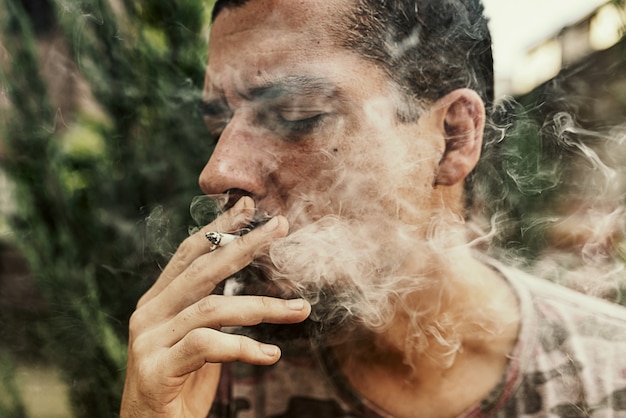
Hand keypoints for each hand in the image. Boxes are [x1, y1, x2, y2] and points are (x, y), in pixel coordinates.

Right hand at [120, 197, 310, 416]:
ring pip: (212, 307)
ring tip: (300, 309)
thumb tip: (244, 289)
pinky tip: (271, 354)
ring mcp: (148, 341)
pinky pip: (207, 345)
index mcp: (157, 303)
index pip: (189, 254)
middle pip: (202, 269)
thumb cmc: (178, 389)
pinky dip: (244, 347)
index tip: (248, 207)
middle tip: (280, 227)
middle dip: (244, 245)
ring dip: (263, 306)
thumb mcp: (196, 344)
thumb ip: (209, 314)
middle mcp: (148, 314)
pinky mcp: (156, 370)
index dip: (219, 229)